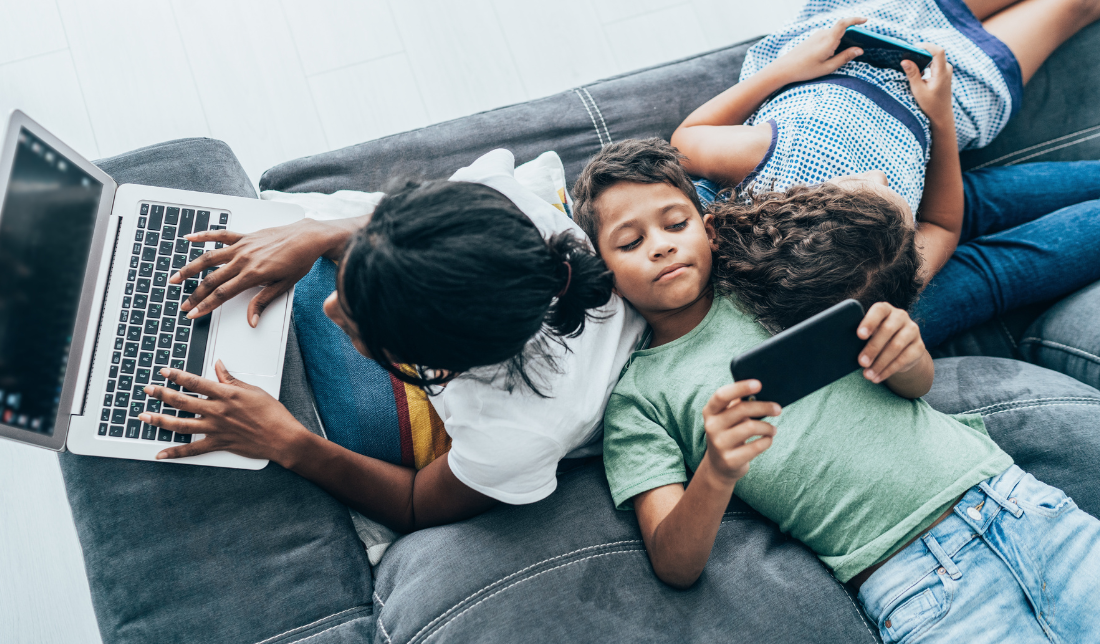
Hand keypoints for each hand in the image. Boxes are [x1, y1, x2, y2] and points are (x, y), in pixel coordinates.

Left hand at [139, 361, 310, 463]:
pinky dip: (175, 453)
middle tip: (147, 390)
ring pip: (181, 425)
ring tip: (144, 416)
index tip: (164, 371)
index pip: (195, 382)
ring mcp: (216, 429)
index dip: (177, 376)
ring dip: (160, 420)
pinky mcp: (218, 444)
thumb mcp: (253, 390)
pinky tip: (161, 454)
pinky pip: (192, 450)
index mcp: (226, 394)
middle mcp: (217, 411)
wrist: (282, 437)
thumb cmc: (272, 413)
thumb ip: (231, 379)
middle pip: (182, 402)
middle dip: (161, 394)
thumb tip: (219, 366)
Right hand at [174, 218, 345, 326]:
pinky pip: (220, 234)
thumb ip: (263, 302)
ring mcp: (242, 246)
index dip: (205, 305)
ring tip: (175, 277)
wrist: (308, 238)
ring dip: (189, 268)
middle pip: (212, 279)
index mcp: (253, 275)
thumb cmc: (298, 261)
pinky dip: (203, 235)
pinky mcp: (244, 236)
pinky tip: (189, 238)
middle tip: (183, 304)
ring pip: (209, 258)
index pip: (222, 294)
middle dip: (195, 294)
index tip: (192, 314)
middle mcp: (243, 260)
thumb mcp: (283, 286)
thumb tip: (251, 321)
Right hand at [701, 380, 780, 484]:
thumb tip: (760, 390)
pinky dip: (767, 441)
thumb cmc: (729, 434)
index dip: (740, 388)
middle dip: (764, 407)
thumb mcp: (727, 418)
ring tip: (773, 429)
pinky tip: (767, 439)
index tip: (759, 384)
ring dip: (768, 427)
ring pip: (751, 427)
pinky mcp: (730, 460)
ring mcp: (719, 444)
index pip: (722, 395)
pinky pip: (756, 446)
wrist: (719, 466)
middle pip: (742, 409)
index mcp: (710, 411)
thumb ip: (738, 404)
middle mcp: (711, 426)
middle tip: (778, 409)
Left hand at [768, 16, 867, 83]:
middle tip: (861, 44)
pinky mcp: (813, 38)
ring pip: (835, 33)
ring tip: (849, 51)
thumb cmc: (805, 70)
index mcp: (828, 40)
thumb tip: (860, 50)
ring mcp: (817, 35)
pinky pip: (828, 36)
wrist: (784, 68)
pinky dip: (836, 41)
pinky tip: (836, 52)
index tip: (866, 21)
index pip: (844, 24)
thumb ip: (845, 57)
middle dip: (852, 35)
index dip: (855, 20)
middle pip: (841, 29)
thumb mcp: (828, 67)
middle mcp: (823, 34)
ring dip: (843, 39)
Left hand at [856, 302, 926, 383]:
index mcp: (885, 309)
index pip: (879, 310)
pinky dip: (888, 370)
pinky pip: (904, 359)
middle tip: (861, 362)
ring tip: (867, 375)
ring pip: (896, 346)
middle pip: (887, 330)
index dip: (869, 322)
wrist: (901, 349)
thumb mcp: (869, 333)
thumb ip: (860, 335)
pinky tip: (877, 377)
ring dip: (880, 363)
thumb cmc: (876, 338)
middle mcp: (901, 316)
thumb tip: (841, 346)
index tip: (859, 335)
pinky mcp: (919, 347)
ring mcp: (912, 330)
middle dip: (872, 348)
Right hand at [902, 43, 952, 126]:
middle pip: (935, 52)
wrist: (941, 115)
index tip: (912, 48)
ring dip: (922, 57)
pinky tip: (916, 68)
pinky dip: (924, 62)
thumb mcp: (918, 90)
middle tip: (907, 54)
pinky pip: (934, 62)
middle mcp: (946, 68)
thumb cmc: (930, 105)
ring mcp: (946, 70)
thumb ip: (912, 74)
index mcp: (942, 72)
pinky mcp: (943, 72)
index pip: (938, 51)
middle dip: (921, 51)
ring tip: (910, 61)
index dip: (926, 46)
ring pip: (934, 56)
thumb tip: (904, 60)